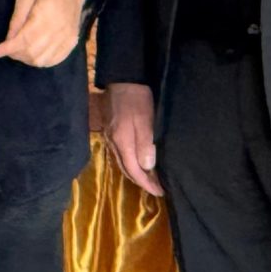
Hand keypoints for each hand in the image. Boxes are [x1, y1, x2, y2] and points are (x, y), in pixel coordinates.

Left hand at [0, 0, 85, 67]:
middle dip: (16, 54)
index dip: (9, 49)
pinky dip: (41, 61)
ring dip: (27, 59)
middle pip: (33, 53)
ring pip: (43, 60)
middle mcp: (58, 30)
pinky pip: (55, 60)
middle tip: (8, 48)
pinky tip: (33, 53)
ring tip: (19, 50)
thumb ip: (17, 19)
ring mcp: (68, 38)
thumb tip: (9, 39)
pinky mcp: (72, 42)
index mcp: (46, 16)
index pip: (25, 40)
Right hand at [105, 80, 162, 196]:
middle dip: (141, 181)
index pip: (134, 171)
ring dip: (135, 173)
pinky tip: (137, 160)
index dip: (147, 184)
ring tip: (149, 178)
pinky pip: (120, 153)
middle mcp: (113, 143)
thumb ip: (145, 144)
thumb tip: (147, 167)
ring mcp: (110, 137)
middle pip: (126, 169)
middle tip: (156, 188)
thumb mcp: (145, 121)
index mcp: (122, 142)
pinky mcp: (111, 130)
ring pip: (122, 162)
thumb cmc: (137, 99)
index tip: (160, 192)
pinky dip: (130, 162)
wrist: (122, 79)